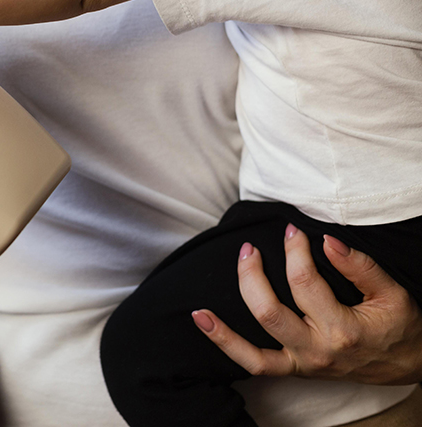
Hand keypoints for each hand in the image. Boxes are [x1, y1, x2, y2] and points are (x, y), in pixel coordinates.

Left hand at [192, 225, 421, 384]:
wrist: (410, 364)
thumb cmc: (401, 326)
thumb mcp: (392, 293)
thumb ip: (359, 266)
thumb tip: (326, 241)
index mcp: (343, 329)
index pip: (304, 283)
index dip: (294, 252)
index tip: (292, 232)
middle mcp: (317, 350)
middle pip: (269, 312)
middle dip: (252, 276)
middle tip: (249, 248)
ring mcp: (303, 364)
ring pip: (254, 350)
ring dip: (224, 327)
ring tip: (200, 305)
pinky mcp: (295, 370)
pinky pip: (255, 365)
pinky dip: (227, 346)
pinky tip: (204, 323)